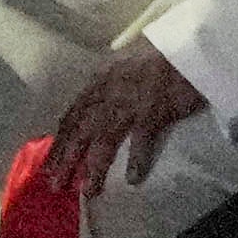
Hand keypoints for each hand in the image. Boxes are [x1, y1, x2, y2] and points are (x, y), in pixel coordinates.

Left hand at [35, 46, 208, 199]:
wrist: (189, 47)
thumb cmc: (159, 58)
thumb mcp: (123, 68)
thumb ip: (108, 87)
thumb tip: (96, 110)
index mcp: (100, 83)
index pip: (72, 115)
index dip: (60, 140)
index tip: (49, 163)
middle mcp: (108, 94)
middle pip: (80, 131)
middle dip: (66, 159)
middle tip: (56, 185)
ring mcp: (130, 103)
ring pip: (104, 141)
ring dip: (94, 168)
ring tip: (89, 190)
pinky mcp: (154, 111)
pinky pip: (142, 141)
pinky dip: (137, 161)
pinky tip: (133, 179)